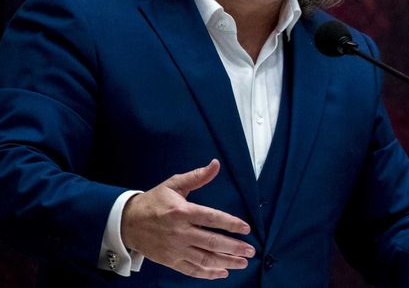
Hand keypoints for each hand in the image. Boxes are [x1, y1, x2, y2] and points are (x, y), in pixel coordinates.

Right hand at [121, 159, 254, 278]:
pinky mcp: (170, 260)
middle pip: (211, 242)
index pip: (211, 218)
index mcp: (182, 212)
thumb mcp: (174, 185)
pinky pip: (192, 270)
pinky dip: (208, 273)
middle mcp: (180, 232)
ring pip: (204, 259)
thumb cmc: (154, 202)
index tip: (246, 229)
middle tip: (250, 250)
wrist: (127, 222)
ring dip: (226, 262)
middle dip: (234, 248)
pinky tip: (222, 273)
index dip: (230, 224)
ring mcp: (175, 249)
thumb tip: (215, 164)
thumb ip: (197, 177)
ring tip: (242, 263)